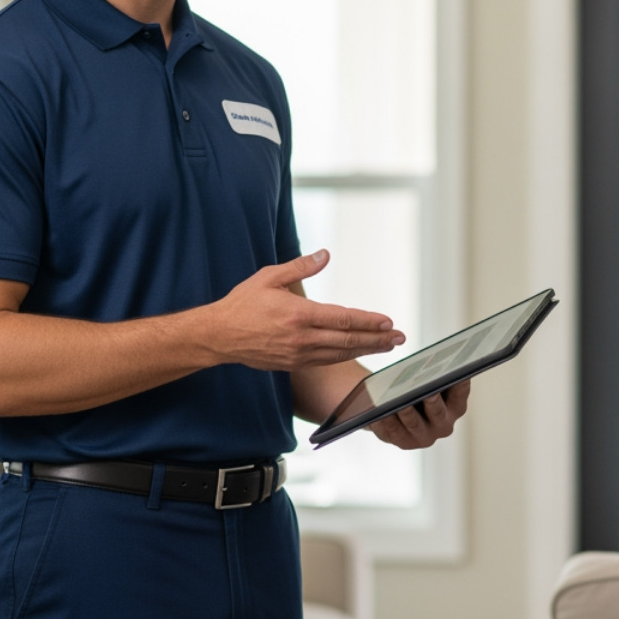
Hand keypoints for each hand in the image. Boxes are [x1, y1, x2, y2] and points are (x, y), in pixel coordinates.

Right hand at [206, 250, 405, 370]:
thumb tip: (326, 254)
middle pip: (348, 340)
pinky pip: (326, 361)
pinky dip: (345, 356)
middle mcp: (302, 338)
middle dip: (378, 339)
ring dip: (367, 349)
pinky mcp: (293, 364)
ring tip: (387, 346)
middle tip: (400, 338)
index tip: (388, 322)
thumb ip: (301, 266)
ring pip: (340, 353)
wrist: (218, 336)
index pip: (344, 318)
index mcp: (299, 315)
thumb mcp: (269, 276)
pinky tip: (357, 351)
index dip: (369, 321)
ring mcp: (298, 354)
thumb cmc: (243, 304)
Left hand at [369, 380, 470, 449]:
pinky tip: (379, 409)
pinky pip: (393, 430)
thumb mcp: (430, 380)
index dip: (458, 382)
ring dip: (406, 411)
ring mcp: (423, 436)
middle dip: (432, 401)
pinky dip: (386, 419)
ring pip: (414, 423)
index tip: (453, 371)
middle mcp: (443, 425)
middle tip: (427, 390)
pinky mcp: (403, 442)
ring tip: (396, 399)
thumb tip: (434, 360)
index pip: (460, 392)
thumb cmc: (418, 388)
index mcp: (456, 407)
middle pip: (438, 412)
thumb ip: (436, 372)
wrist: (398, 408)